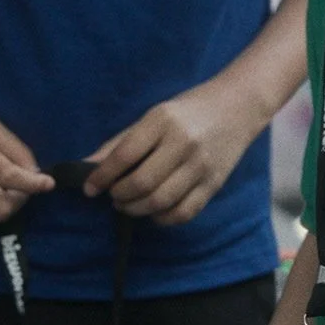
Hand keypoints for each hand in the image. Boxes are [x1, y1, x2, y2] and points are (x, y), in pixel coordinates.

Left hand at [84, 89, 258, 224]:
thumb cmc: (188, 110)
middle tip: (113, 196)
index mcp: (163, 121)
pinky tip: (153, 211)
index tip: (89, 188)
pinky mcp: (214, 184)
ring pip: (161, 201)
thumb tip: (87, 164)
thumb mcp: (153, 116)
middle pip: (142, 182)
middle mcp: (183, 143)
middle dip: (119, 196)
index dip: (102, 176)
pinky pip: (183, 212)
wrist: (238, 107)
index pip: (125, 155)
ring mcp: (201, 166)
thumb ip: (120, 142)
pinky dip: (162, 218)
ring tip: (128, 204)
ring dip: (136, 209)